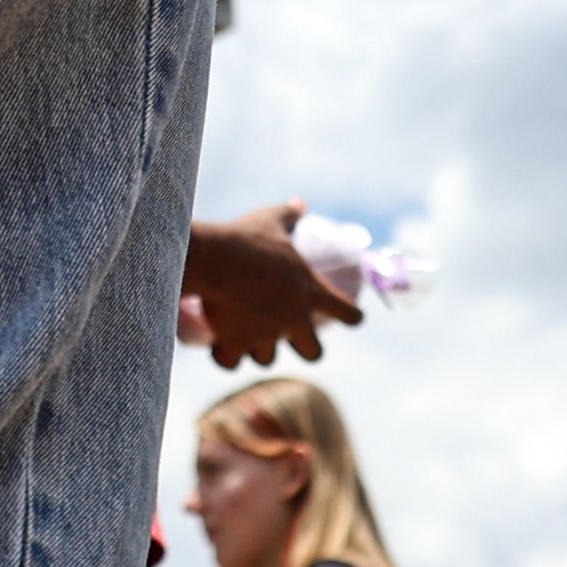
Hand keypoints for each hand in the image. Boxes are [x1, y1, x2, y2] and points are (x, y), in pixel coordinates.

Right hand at [180, 202, 366, 364]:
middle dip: (308, 349)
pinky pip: (232, 362)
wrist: (213, 260)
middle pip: (314, 353)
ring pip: (267, 359)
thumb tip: (300, 204)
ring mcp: (265, 336)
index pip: (346, 311)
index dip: (352, 316)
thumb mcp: (270, 221)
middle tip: (297, 339)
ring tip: (244, 334)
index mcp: (310, 291)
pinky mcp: (235, 344)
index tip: (354, 317)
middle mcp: (293, 320)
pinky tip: (219, 349)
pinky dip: (226, 357)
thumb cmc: (246, 239)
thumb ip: (288, 214)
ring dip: (260, 350)